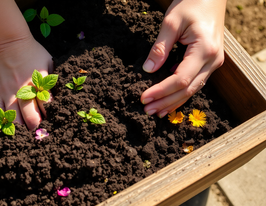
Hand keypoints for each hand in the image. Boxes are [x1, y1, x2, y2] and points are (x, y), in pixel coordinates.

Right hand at [0, 36, 52, 129]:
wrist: (6, 42)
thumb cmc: (31, 51)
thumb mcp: (48, 62)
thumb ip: (53, 79)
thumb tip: (58, 93)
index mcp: (39, 84)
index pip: (47, 107)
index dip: (51, 115)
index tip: (52, 118)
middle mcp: (24, 92)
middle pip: (31, 118)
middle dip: (36, 126)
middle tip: (38, 128)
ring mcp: (9, 94)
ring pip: (15, 119)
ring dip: (21, 127)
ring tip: (25, 129)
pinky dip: (3, 121)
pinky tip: (9, 125)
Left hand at [140, 0, 225, 117]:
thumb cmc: (191, 4)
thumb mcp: (171, 22)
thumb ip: (160, 47)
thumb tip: (148, 69)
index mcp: (205, 50)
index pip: (180, 79)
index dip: (161, 91)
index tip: (144, 98)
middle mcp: (213, 60)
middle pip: (188, 89)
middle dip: (166, 101)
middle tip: (147, 110)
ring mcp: (213, 63)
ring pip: (193, 89)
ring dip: (173, 101)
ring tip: (156, 110)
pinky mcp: (209, 62)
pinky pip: (195, 82)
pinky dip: (181, 93)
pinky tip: (168, 101)